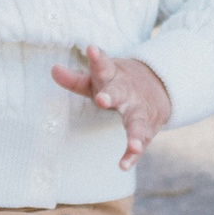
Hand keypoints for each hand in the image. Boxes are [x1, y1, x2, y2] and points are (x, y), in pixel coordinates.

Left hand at [50, 46, 171, 170]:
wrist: (160, 86)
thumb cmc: (116, 83)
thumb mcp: (96, 78)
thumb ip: (75, 79)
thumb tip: (53, 69)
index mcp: (112, 76)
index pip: (103, 66)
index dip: (97, 58)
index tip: (91, 49)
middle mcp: (127, 92)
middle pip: (119, 92)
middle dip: (111, 95)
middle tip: (102, 100)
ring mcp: (139, 111)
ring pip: (137, 122)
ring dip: (135, 134)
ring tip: (133, 145)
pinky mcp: (146, 128)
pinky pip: (141, 143)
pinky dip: (133, 155)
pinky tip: (124, 165)